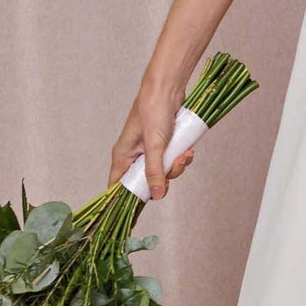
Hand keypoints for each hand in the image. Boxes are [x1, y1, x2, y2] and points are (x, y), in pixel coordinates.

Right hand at [108, 77, 197, 199]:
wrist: (168, 88)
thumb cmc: (153, 110)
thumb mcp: (155, 145)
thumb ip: (155, 171)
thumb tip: (157, 195)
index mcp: (123, 156)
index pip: (117, 186)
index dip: (124, 201)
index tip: (133, 217)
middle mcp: (134, 156)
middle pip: (147, 182)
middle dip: (165, 177)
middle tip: (175, 164)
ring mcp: (150, 151)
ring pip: (163, 172)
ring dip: (177, 165)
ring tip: (185, 153)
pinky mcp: (164, 145)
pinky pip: (172, 160)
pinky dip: (181, 157)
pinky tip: (188, 149)